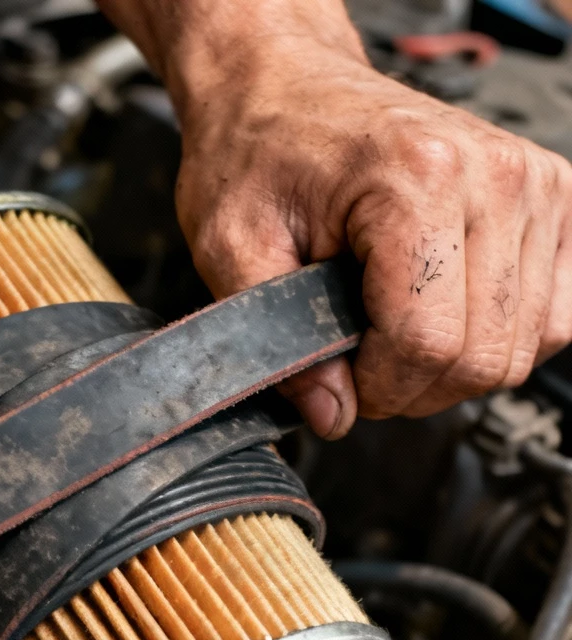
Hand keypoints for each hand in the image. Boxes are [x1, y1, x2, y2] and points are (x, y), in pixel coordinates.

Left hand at [173, 39, 571, 436]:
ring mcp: (534, 185)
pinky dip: (499, 339)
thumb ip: (280, 341)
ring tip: (392, 336)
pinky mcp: (553, 200)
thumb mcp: (233, 248)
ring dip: (452, 369)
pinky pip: (557, 318)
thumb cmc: (260, 154)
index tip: (337, 381)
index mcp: (417, 180)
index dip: (376, 389)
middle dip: (411, 388)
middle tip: (359, 365)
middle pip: (484, 356)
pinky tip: (443, 319)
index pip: (427, 343)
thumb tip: (333, 416)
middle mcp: (494, 176)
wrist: (287, 91)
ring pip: (523, 348)